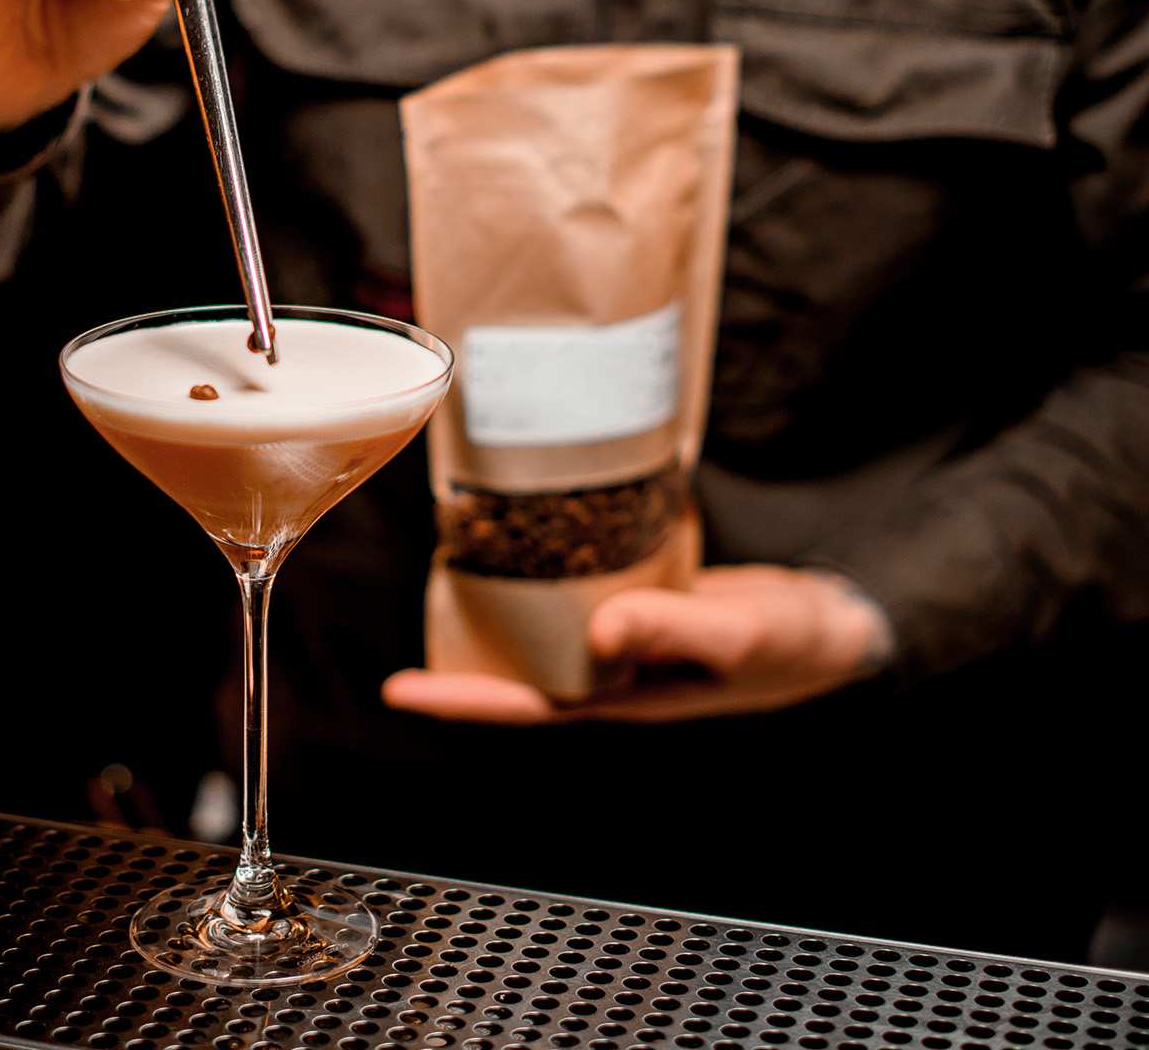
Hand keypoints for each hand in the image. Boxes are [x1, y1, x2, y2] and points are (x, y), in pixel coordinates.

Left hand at [383, 566, 892, 723]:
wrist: (838, 621)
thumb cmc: (793, 643)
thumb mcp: (737, 634)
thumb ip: (674, 630)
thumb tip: (601, 632)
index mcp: (619, 696)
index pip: (519, 704)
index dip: (458, 698)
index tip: (396, 690)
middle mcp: (608, 670)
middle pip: (512, 661)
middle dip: (457, 639)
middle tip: (408, 589)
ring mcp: (621, 636)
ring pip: (537, 623)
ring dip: (492, 596)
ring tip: (447, 551)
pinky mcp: (638, 597)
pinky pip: (574, 588)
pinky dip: (545, 563)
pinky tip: (523, 529)